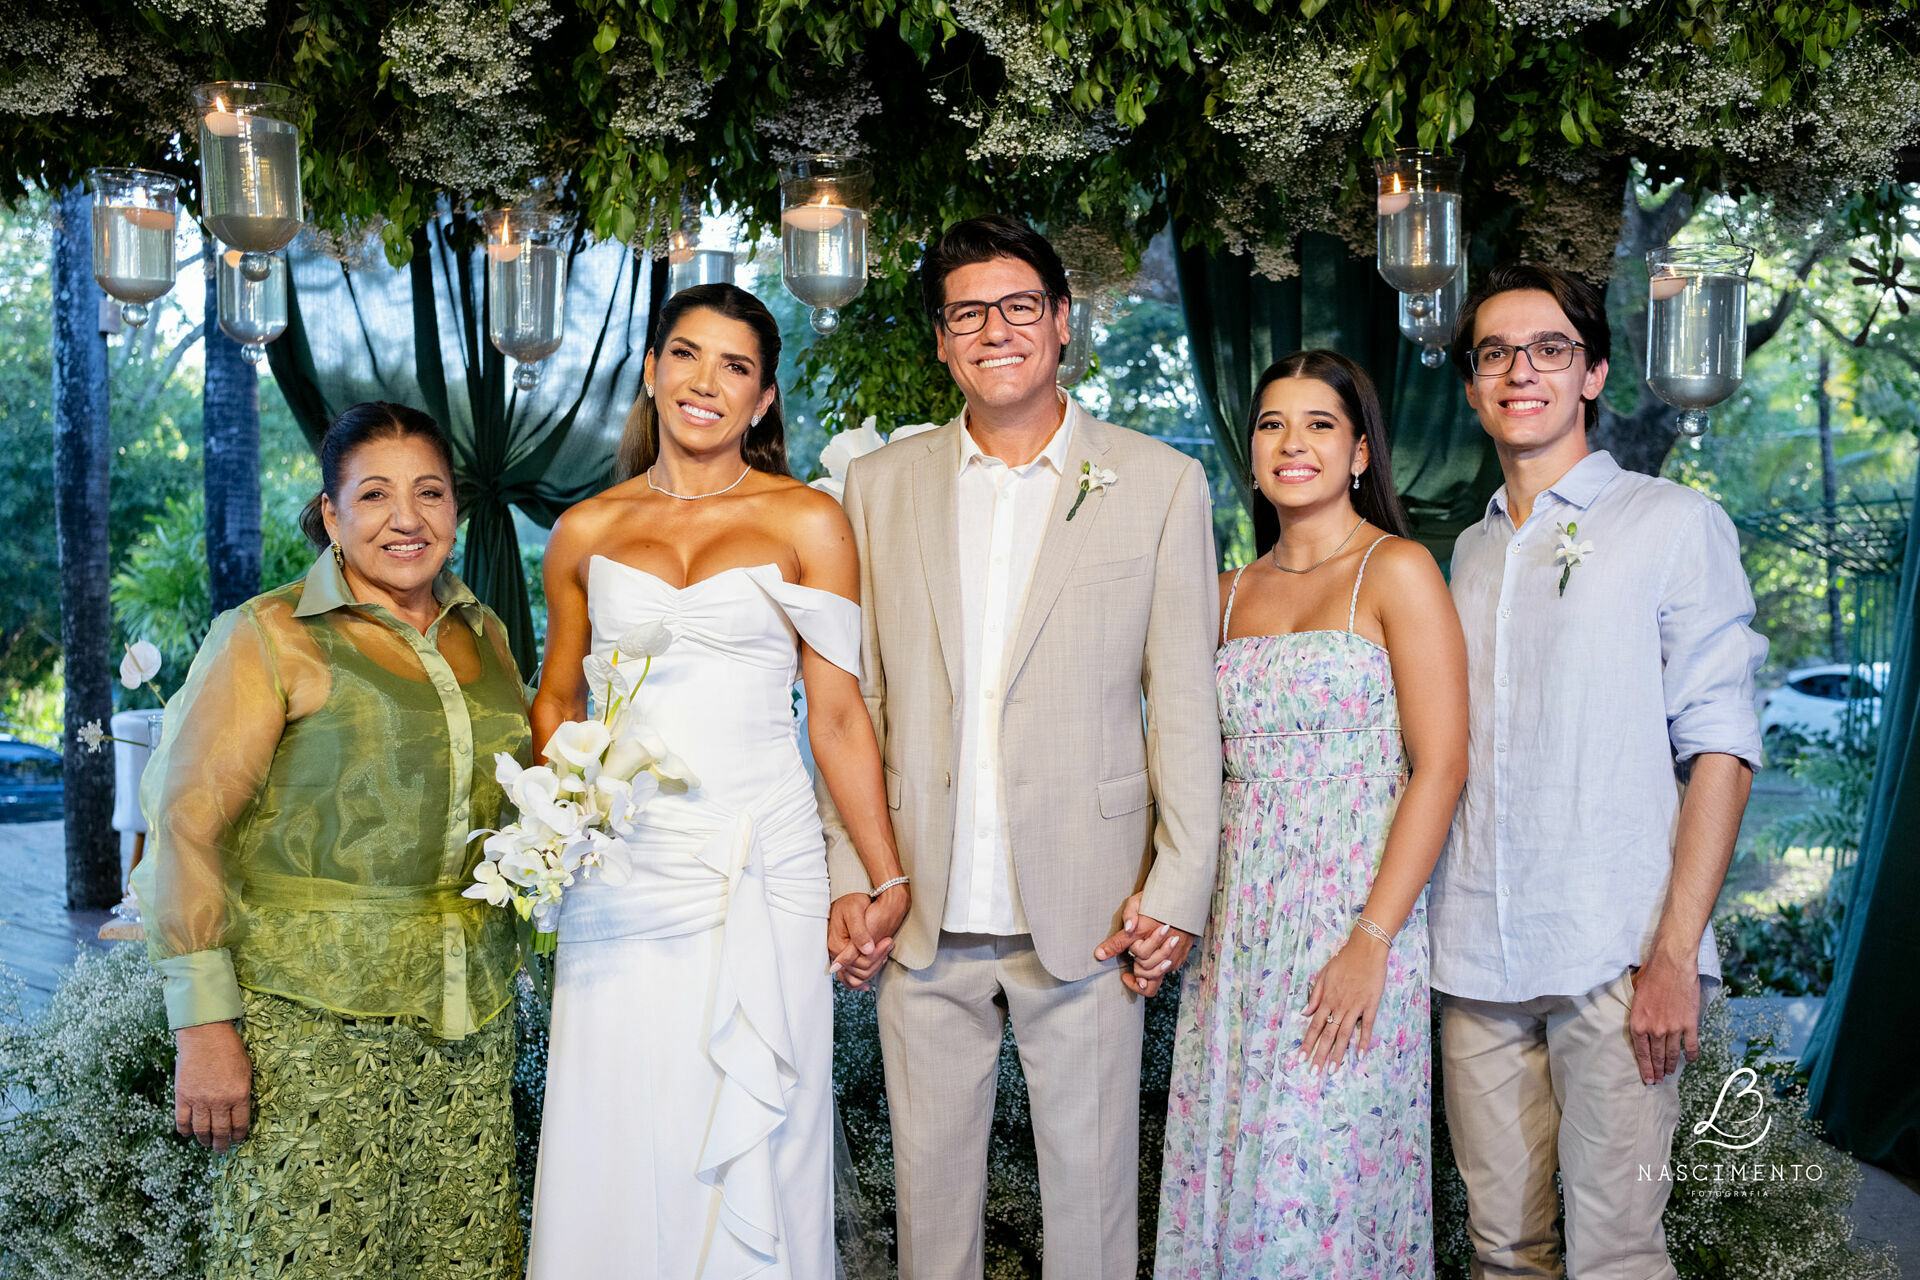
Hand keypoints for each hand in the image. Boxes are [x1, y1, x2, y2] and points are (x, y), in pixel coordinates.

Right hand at [175, 1020, 251, 1150]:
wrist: (205, 1035)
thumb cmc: (229, 1049)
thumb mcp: (246, 1070)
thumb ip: (241, 1092)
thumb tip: (238, 1110)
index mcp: (239, 1095)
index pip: (240, 1124)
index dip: (238, 1136)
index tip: (237, 1140)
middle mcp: (220, 1101)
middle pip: (220, 1131)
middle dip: (222, 1144)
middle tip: (221, 1150)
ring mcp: (199, 1100)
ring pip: (201, 1130)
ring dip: (204, 1140)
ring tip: (207, 1144)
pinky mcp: (182, 1096)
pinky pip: (182, 1120)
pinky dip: (185, 1130)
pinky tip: (188, 1133)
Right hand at [828, 889, 901, 989]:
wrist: (852, 899)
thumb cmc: (854, 902)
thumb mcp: (854, 911)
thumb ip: (859, 932)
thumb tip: (867, 950)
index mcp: (836, 945)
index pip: (859, 962)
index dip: (876, 955)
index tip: (889, 941)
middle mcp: (835, 953)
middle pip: (860, 971)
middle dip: (878, 960)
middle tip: (890, 943)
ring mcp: (839, 955)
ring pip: (858, 975)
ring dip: (875, 967)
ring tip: (886, 950)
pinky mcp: (843, 954)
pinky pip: (849, 976)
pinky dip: (860, 980)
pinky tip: (867, 982)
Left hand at [1094, 892, 1192, 995]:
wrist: (1186, 901)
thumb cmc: (1160, 900)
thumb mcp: (1139, 901)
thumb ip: (1130, 915)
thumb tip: (1127, 928)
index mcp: (1145, 928)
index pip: (1122, 943)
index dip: (1109, 949)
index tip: (1100, 954)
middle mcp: (1159, 944)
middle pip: (1140, 964)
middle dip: (1135, 962)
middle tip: (1134, 955)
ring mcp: (1172, 953)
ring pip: (1153, 974)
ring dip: (1144, 972)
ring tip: (1140, 965)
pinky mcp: (1179, 958)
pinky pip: (1165, 973)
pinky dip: (1156, 971)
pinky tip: (1152, 965)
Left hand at [1299, 930, 1388, 1071]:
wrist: (1365, 950)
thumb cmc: (1344, 961)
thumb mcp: (1323, 975)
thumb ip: (1314, 995)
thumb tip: (1305, 1012)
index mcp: (1326, 999)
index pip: (1314, 1026)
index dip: (1307, 1043)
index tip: (1301, 1058)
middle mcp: (1339, 1006)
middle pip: (1327, 1035)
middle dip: (1319, 1055)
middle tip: (1314, 1072)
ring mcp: (1355, 1006)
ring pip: (1344, 1034)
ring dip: (1338, 1054)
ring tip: (1333, 1070)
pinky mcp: (1371, 1005)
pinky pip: (1367, 1026)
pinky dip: (1363, 1041)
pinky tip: (1360, 1055)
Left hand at [1628, 952, 1700, 1084]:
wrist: (1672, 965)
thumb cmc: (1651, 975)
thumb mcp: (1636, 995)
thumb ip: (1638, 1013)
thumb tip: (1640, 1022)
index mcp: (1638, 1023)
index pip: (1641, 1053)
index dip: (1645, 1068)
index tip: (1648, 1079)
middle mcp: (1655, 1029)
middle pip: (1656, 1056)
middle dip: (1657, 1071)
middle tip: (1657, 1081)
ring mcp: (1673, 1028)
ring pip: (1672, 1053)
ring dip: (1671, 1065)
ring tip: (1670, 1072)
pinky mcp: (1689, 1024)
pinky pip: (1691, 1045)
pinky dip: (1691, 1055)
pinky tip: (1691, 1060)